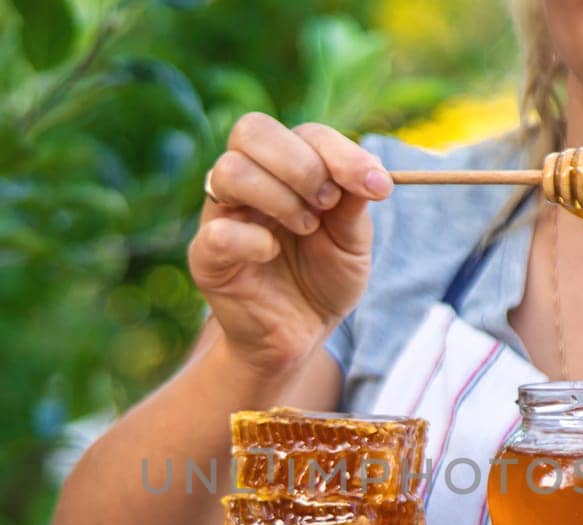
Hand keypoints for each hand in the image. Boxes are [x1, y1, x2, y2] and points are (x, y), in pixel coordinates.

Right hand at [188, 113, 392, 375]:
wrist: (301, 334)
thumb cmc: (324, 279)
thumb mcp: (353, 241)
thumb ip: (355, 203)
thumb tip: (370, 171)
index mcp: (285, 169)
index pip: (303, 132)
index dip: (340, 152)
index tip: (376, 186)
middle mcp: (248, 182)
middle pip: (251, 131)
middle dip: (301, 164)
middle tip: (327, 203)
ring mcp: (222, 216)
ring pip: (228, 170)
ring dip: (279, 196)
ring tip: (306, 228)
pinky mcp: (207, 257)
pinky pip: (218, 233)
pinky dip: (253, 240)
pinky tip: (273, 254)